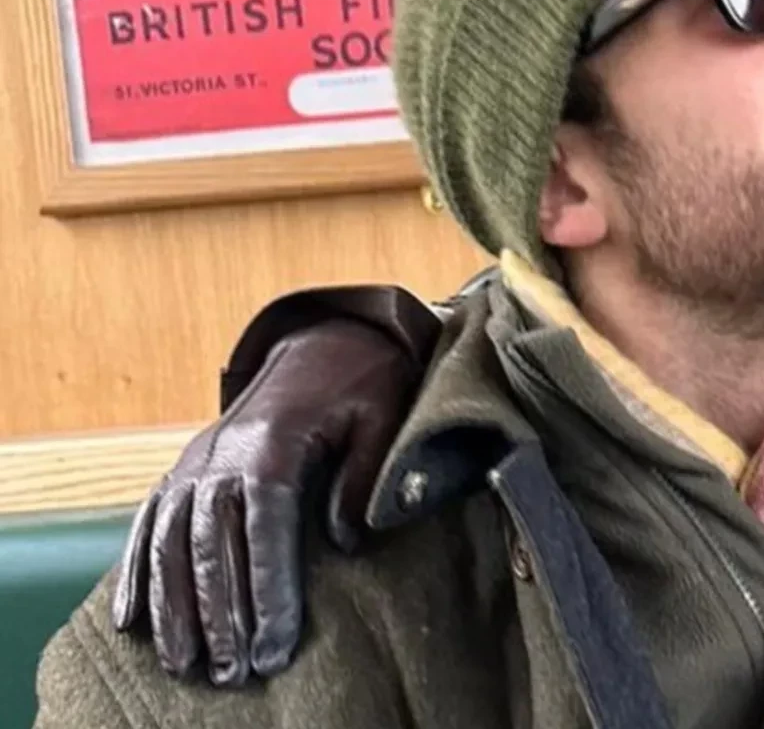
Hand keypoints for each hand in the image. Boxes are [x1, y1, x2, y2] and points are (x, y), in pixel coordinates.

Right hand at [110, 318, 424, 683]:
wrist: (327, 340)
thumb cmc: (364, 384)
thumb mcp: (383, 418)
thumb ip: (363, 477)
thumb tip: (344, 541)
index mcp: (273, 445)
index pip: (265, 532)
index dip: (267, 593)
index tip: (274, 646)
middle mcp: (222, 455)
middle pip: (212, 547)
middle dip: (219, 616)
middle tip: (231, 673)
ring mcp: (196, 461)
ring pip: (172, 542)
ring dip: (173, 607)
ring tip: (183, 664)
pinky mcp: (185, 466)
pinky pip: (150, 523)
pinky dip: (137, 572)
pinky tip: (131, 620)